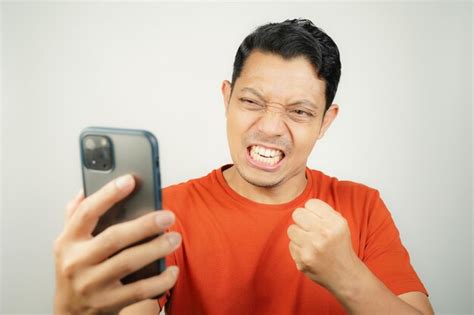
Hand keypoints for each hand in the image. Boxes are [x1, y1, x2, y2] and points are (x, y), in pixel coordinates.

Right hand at [53, 175, 180, 314]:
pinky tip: (172, 270)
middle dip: (144, 225)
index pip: (87, 212)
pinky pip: (140, 290)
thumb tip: (85, 190)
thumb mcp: (68, 242)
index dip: (108, 195)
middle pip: (114, 238)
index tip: (130, 181)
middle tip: (168, 216)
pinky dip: (160, 281)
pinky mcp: (108, 303)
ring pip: (129, 263)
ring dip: (156, 249)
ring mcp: (92, 284)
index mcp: (68, 241)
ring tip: (174, 238)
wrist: (70, 311)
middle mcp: (77, 262)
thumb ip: (76, 215)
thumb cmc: (75, 269)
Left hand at [287, 199, 360, 290]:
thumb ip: (323, 211)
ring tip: (309, 241)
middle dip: (302, 220)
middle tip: (309, 228)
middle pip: (297, 214)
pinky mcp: (302, 261)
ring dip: (298, 234)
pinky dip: (298, 248)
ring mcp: (312, 249)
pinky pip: (291, 244)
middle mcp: (324, 234)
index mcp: (335, 223)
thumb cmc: (339, 245)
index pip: (310, 204)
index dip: (312, 211)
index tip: (317, 219)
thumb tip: (304, 205)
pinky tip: (309, 252)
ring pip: (291, 229)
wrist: (344, 274)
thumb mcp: (340, 224)